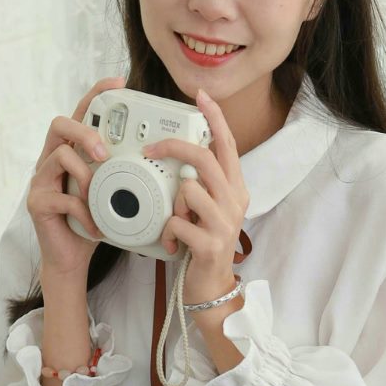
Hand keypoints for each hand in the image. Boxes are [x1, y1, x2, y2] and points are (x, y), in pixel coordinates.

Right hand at [28, 77, 118, 275]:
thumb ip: (120, 172)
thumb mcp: (111, 192)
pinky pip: (63, 197)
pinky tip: (95, 227)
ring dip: (86, 176)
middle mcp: (52, 160)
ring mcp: (41, 180)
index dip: (96, 94)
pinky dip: (85, 213)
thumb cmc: (93, 222)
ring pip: (60, 156)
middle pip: (60, 124)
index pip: (80, 114)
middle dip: (85, 133)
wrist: (72, 259)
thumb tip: (154, 159)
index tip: (119, 83)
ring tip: (98, 199)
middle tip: (104, 153)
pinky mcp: (37, 202)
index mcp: (72, 152)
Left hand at [143, 88, 249, 307]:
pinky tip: (170, 244)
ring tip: (173, 222)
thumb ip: (199, 183)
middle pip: (204, 159)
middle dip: (173, 149)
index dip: (214, 118)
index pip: (227, 145)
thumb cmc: (202, 244)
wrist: (211, 288)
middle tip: (150, 150)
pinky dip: (167, 232)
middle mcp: (234, 201)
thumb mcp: (207, 209)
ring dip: (172, 204)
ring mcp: (225, 223)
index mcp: (234, 189)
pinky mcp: (210, 244)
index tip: (200, 96)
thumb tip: (178, 156)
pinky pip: (178, 222)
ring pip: (188, 189)